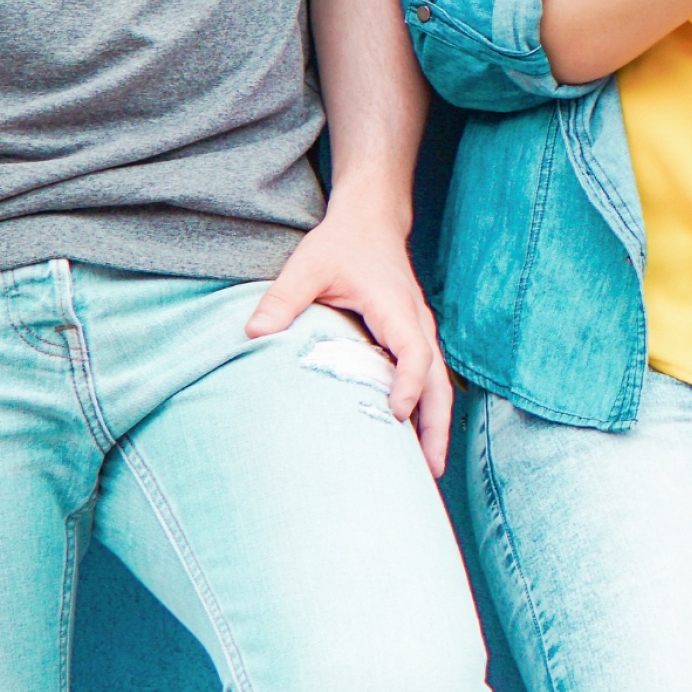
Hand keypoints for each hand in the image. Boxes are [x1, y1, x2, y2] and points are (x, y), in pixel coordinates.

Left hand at [246, 210, 453, 476]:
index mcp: (396, 308)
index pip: (413, 352)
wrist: (371, 221)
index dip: (408, 384)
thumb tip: (252, 334)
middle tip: (431, 471)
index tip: (395, 414)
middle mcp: (417, 323)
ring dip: (436, 424)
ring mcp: (420, 331)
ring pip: (439, 383)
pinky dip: (427, 409)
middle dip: (436, 425)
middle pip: (438, 380)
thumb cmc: (341, 243)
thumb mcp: (308, 265)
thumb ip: (283, 298)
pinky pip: (428, 378)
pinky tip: (414, 438)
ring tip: (430, 469)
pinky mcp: (414, 337)